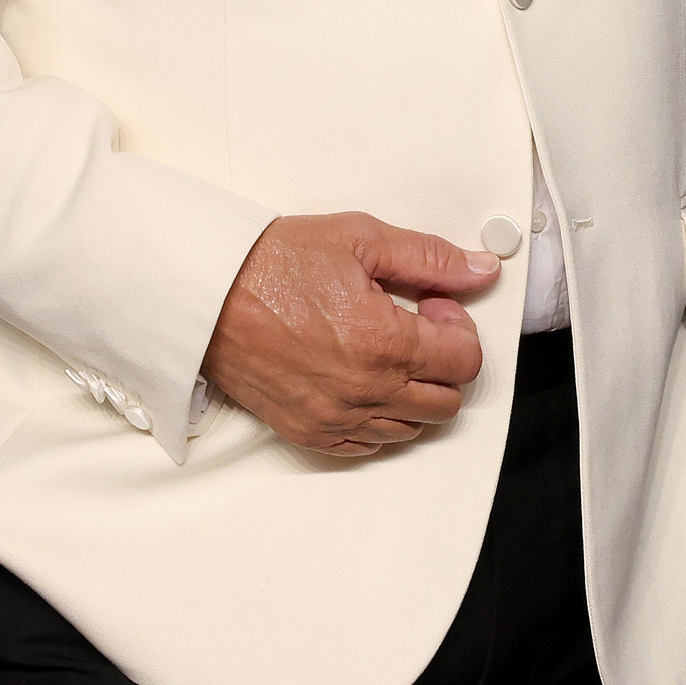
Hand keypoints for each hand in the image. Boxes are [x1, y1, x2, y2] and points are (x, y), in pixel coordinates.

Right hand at [201, 213, 501, 456]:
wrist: (206, 294)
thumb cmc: (273, 263)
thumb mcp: (359, 239)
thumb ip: (429, 258)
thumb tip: (479, 270)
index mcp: (385, 343)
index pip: (465, 361)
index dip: (459, 327)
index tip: (433, 305)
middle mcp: (365, 391)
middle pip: (446, 401)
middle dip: (443, 361)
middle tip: (415, 325)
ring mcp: (336, 418)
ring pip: (410, 427)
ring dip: (414, 391)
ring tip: (385, 349)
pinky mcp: (309, 433)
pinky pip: (368, 445)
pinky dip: (378, 418)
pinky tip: (362, 379)